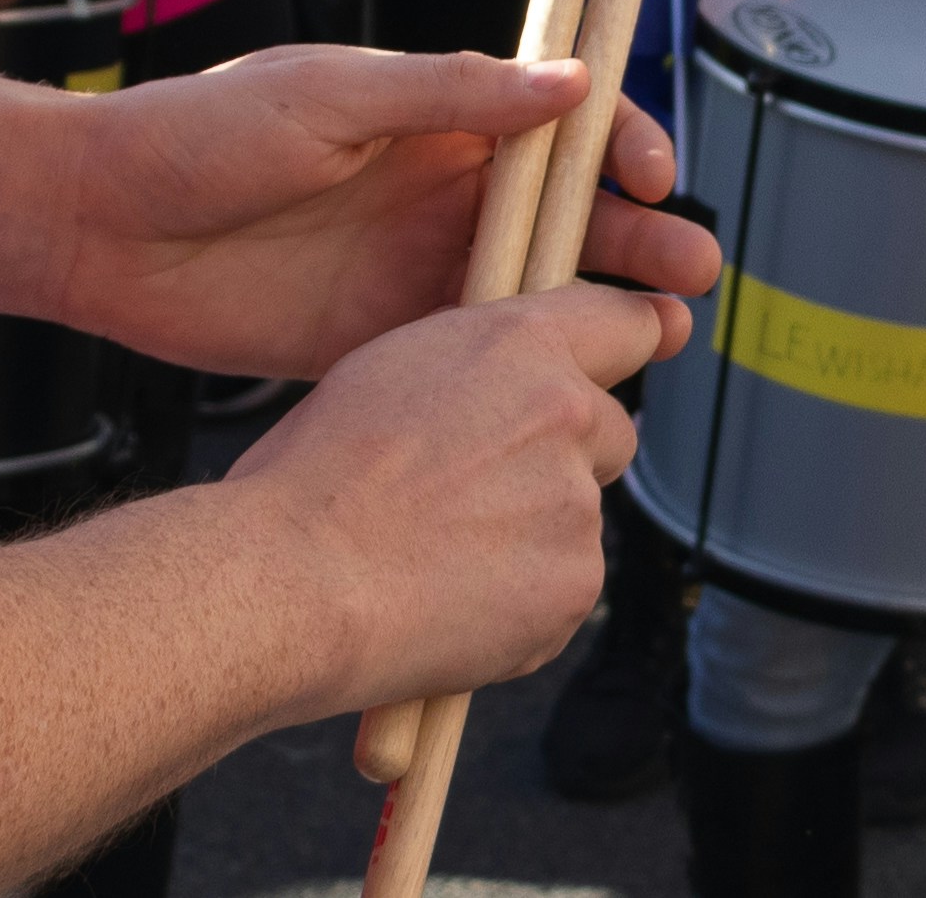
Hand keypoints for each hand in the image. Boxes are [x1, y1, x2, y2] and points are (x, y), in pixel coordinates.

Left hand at [50, 46, 715, 381]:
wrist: (94, 225)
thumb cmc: (196, 135)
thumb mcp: (326, 97)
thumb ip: (447, 94)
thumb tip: (567, 83)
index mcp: (434, 114)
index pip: (559, 121)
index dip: (619, 143)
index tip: (651, 176)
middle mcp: (437, 188)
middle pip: (566, 210)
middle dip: (638, 233)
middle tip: (691, 269)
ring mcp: (409, 267)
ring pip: (534, 288)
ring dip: (600, 304)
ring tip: (663, 333)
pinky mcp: (376, 340)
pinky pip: (471, 354)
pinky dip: (526, 369)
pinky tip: (567, 389)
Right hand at [225, 279, 677, 725]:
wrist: (292, 581)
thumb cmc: (312, 475)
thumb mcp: (389, 369)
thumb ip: (473, 365)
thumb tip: (500, 383)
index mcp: (518, 344)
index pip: (627, 323)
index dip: (630, 342)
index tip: (633, 358)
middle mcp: (566, 413)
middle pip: (608, 429)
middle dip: (566, 457)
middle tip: (485, 492)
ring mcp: (577, 504)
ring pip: (577, 515)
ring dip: (533, 534)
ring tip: (439, 558)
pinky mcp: (576, 585)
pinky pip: (562, 589)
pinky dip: (521, 601)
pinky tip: (449, 603)